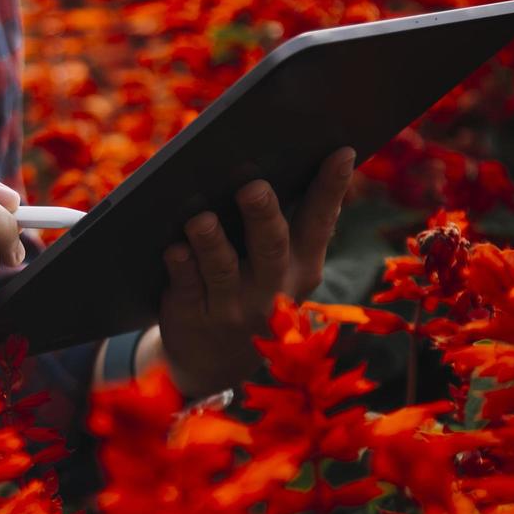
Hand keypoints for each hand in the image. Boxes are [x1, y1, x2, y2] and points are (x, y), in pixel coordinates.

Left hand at [153, 147, 355, 398]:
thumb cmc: (249, 289)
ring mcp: (233, 307)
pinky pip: (187, 290)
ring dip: (212, 243)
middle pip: (271, 248)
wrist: (215, 362)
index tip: (340, 151)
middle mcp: (272, 288)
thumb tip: (283, 160)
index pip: (319, 223)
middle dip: (263, 216)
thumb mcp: (279, 267)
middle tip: (252, 186)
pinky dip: (181, 268)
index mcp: (301, 267)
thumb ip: (286, 223)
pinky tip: (173, 250)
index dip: (332, 189)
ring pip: (223, 270)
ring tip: (200, 219)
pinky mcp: (194, 317)